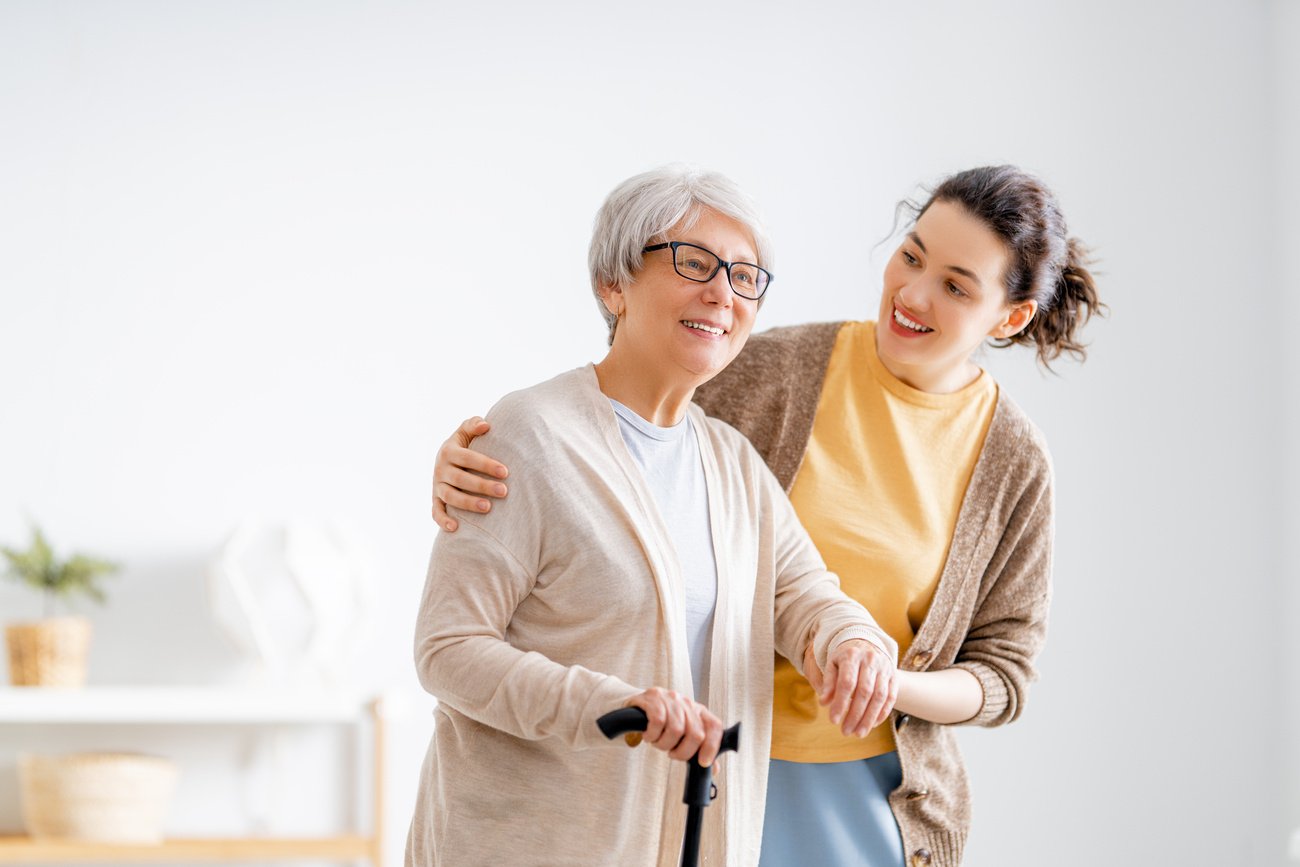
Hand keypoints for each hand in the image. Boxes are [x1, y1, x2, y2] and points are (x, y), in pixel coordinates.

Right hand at [433, 416, 510, 531]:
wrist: (447, 459)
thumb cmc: (464, 444)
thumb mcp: (465, 431)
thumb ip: (474, 425)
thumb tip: (486, 425)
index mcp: (448, 451)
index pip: (468, 458)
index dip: (486, 465)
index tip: (505, 472)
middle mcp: (440, 468)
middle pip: (461, 479)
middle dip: (482, 486)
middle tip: (504, 491)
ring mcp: (437, 485)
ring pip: (450, 496)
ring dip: (467, 503)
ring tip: (488, 508)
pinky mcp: (435, 499)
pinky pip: (436, 511)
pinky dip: (443, 520)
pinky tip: (456, 528)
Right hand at [625, 687, 725, 766]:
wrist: (637, 706)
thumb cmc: (662, 722)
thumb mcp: (682, 735)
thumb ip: (698, 749)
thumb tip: (713, 769)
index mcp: (699, 711)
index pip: (714, 726)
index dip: (712, 747)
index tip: (703, 762)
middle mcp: (687, 703)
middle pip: (696, 733)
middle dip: (683, 752)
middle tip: (672, 753)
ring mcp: (671, 698)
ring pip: (676, 730)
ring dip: (664, 744)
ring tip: (657, 742)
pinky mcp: (654, 697)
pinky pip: (658, 722)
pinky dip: (653, 735)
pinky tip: (648, 735)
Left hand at [816, 639, 898, 737]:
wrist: (866, 643)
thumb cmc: (845, 658)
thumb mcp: (832, 664)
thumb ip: (828, 683)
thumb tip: (824, 703)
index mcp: (851, 655)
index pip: (846, 683)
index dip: (840, 703)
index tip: (833, 720)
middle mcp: (870, 660)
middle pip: (865, 692)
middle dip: (855, 715)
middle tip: (846, 731)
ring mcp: (885, 668)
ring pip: (880, 697)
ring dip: (869, 718)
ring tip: (859, 733)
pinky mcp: (894, 676)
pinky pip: (891, 698)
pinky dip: (882, 713)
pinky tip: (872, 724)